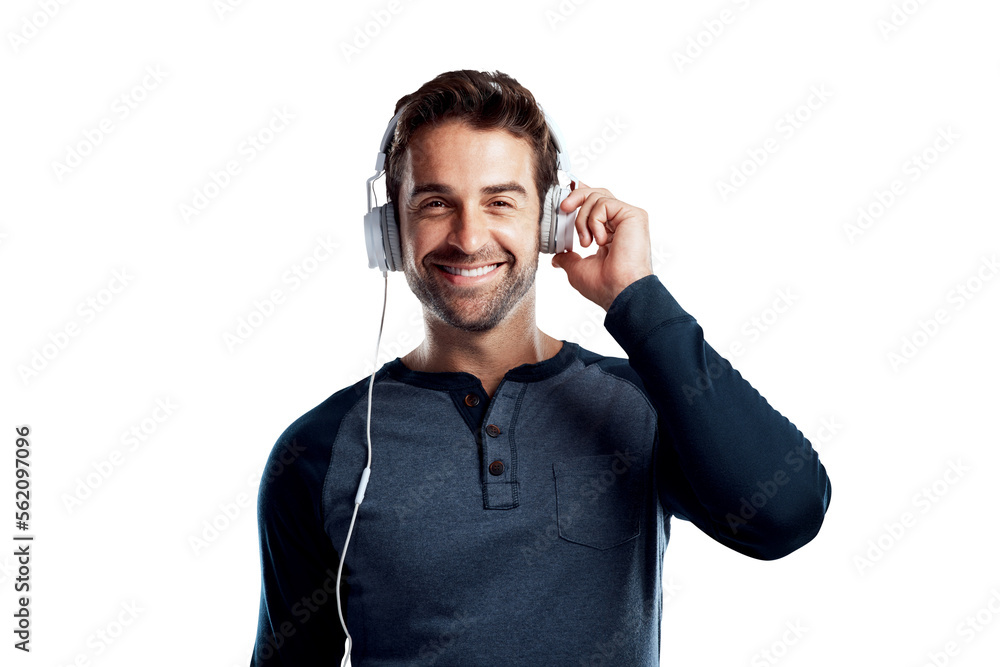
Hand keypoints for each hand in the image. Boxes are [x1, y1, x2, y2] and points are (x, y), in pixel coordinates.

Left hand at [550, 181, 653, 311]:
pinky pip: (604, 203)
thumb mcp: (577, 269)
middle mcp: (621, 224)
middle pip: (597, 194)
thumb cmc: (604, 285)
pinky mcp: (634, 215)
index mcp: (610, 234)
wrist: (618, 291)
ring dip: (583, 219)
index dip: (580, 198)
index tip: (564, 201)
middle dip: (576, 197)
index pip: (596, 206)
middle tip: (563, 208)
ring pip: (597, 197)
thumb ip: (568, 258)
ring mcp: (628, 218)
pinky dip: (595, 221)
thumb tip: (557, 258)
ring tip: (586, 242)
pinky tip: (600, 240)